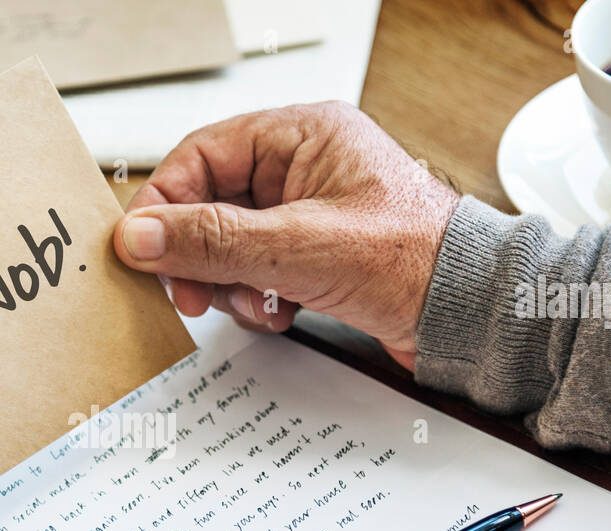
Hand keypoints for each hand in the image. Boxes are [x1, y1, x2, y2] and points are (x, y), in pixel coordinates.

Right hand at [113, 102, 459, 370]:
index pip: (201, 156)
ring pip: (227, 246)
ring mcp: (305, 215)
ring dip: (230, 284)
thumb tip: (141, 235)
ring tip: (259, 302)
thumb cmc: (414, 261)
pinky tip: (281, 312)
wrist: (470, 314)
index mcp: (302, 136)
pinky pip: (253, 273)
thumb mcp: (298, 248)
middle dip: (199, 255)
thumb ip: (213, 240)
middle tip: (190, 292)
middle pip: (209, 206)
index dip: (165, 204)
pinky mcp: (312, 257)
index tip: (142, 250)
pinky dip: (255, 299)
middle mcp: (301, 169)